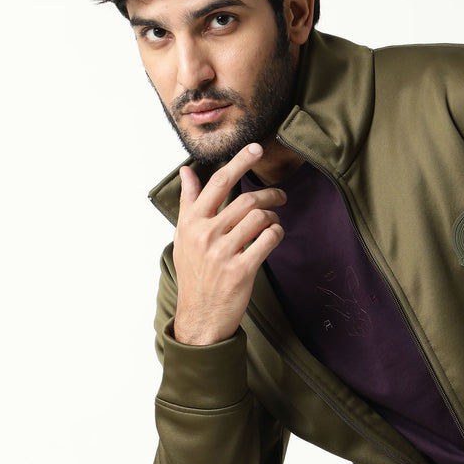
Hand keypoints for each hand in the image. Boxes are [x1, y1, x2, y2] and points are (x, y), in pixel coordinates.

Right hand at [172, 143, 285, 344]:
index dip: (240, 161)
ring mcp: (223, 253)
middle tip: (280, 195)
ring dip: (274, 215)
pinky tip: (275, 235)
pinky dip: (277, 233)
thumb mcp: (183, 237)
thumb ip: (189, 203)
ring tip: (275, 220)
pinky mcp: (241, 270)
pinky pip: (268, 240)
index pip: (218, 182)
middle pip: (246, 200)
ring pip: (260, 218)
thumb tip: (187, 172)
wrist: (200, 316)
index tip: (256, 147)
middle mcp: (206, 235)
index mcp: (192, 223)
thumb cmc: (193, 274)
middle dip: (269, 194)